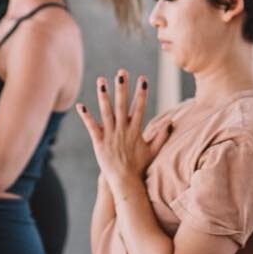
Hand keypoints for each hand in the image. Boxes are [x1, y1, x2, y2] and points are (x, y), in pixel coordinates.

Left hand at [76, 71, 170, 194]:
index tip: (142, 78)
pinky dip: (86, 116)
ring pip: (106, 112)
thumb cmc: (139, 166)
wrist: (125, 181)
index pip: (139, 107)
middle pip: (122, 105)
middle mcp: (123, 130)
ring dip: (103, 95)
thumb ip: (162, 135)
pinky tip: (81, 105)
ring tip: (101, 80)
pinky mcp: (99, 142)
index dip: (141, 92)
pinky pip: (92, 126)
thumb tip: (172, 123)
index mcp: (135, 130)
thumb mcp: (153, 150)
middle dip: (122, 88)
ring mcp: (110, 135)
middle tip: (121, 72)